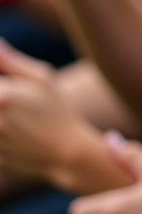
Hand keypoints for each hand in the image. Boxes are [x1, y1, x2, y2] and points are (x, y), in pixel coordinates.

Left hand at [0, 40, 96, 187]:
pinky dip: (0, 129)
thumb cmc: (57, 109)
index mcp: (2, 96)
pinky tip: (13, 127)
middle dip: (0, 92)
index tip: (5, 81)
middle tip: (9, 94)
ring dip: (0, 111)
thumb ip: (11, 61)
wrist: (64, 152)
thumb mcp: (42, 78)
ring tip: (13, 109)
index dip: (0, 79)